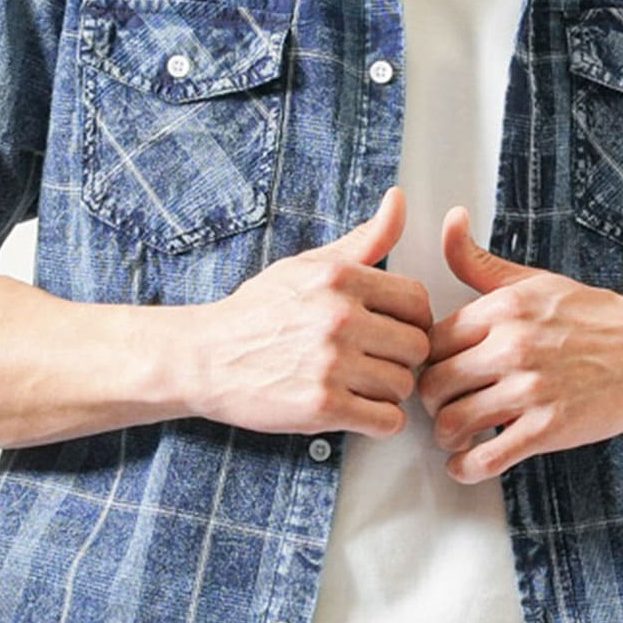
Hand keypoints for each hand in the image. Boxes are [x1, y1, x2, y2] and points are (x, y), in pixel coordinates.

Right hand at [191, 187, 433, 438]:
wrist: (205, 358)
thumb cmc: (257, 312)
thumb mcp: (307, 264)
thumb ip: (363, 239)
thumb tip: (398, 200)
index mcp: (339, 278)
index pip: (417, 300)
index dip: (412, 319)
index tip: (394, 329)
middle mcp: (339, 317)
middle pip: (416, 346)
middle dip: (401, 357)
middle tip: (375, 360)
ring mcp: (331, 364)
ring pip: (403, 385)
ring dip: (388, 391)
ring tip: (360, 384)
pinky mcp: (322, 406)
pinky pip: (387, 421)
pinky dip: (379, 422)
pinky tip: (357, 408)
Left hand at [416, 207, 622, 482]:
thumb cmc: (593, 315)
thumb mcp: (535, 280)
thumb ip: (480, 262)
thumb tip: (449, 222)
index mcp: (504, 309)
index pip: (431, 341)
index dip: (425, 360)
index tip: (434, 370)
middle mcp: (512, 347)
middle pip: (434, 384)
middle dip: (431, 401)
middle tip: (441, 405)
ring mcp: (530, 390)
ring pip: (453, 422)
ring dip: (446, 435)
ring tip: (455, 435)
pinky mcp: (548, 429)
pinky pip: (487, 458)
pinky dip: (466, 469)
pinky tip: (466, 465)